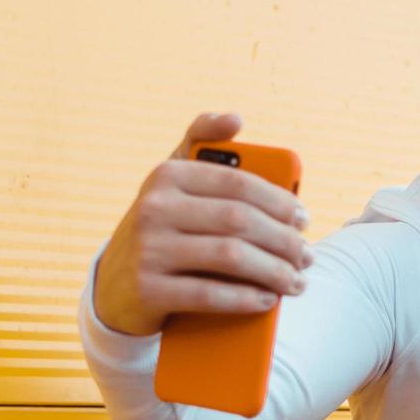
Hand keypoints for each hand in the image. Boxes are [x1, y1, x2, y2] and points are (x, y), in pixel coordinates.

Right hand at [93, 113, 312, 335]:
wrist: (113, 286)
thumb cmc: (162, 228)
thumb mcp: (172, 182)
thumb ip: (200, 143)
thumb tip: (235, 118)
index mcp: (167, 175)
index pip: (238, 183)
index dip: (280, 201)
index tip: (304, 220)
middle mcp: (154, 207)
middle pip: (239, 220)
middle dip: (283, 241)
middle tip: (307, 256)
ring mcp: (147, 249)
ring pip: (230, 256)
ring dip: (273, 272)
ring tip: (296, 282)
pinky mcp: (147, 289)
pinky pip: (208, 293)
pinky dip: (244, 298)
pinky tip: (267, 300)